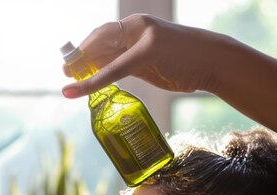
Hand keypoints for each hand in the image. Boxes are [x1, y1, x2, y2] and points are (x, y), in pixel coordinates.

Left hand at [62, 14, 221, 97]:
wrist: (211, 61)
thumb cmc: (183, 64)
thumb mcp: (151, 63)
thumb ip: (130, 63)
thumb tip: (108, 72)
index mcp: (136, 26)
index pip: (103, 36)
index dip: (85, 50)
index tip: (71, 65)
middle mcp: (136, 26)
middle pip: (99, 40)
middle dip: (79, 57)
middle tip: (65, 72)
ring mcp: (142, 36)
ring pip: (104, 52)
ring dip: (83, 67)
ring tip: (68, 81)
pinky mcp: (148, 51)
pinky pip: (116, 68)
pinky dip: (96, 79)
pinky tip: (81, 87)